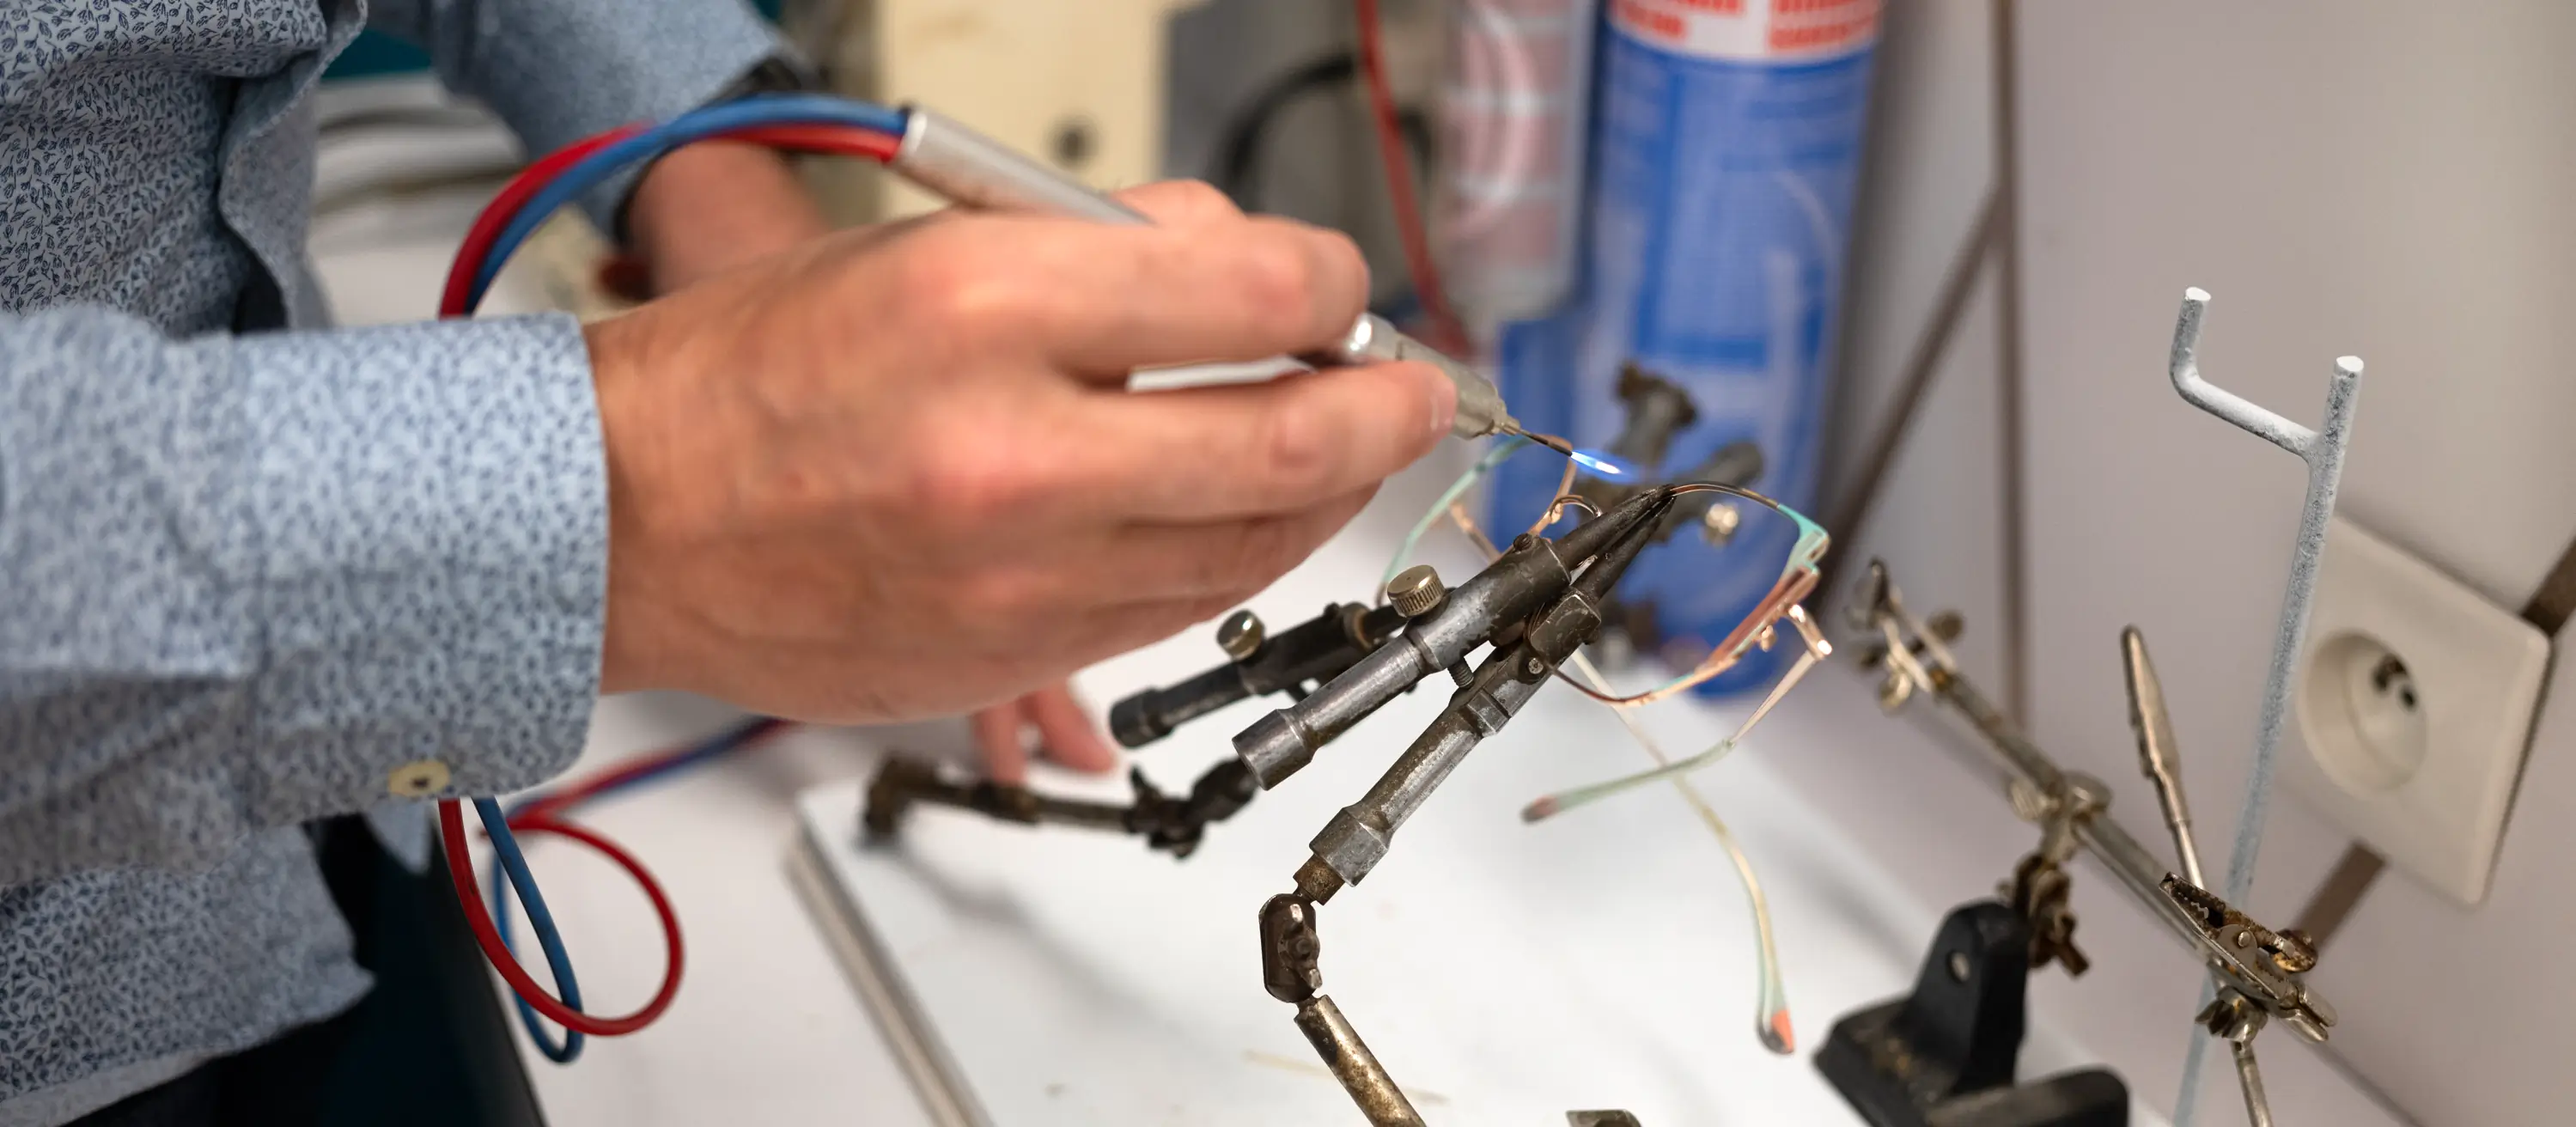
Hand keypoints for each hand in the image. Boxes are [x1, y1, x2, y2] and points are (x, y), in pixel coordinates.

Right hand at [586, 180, 1455, 727]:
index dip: (1334, 281)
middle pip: (1293, 439)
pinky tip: (1245, 518)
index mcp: (986, 307)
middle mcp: (1012, 451)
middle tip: (1412, 389)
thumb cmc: (756, 371)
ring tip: (1338, 448)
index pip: (1255, 286)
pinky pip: (1181, 611)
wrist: (626, 521)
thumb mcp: (930, 243)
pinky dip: (1239, 558)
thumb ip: (1111, 244)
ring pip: (1255, 544)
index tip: (1340, 285)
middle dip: (1388, 406)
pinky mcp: (1014, 659)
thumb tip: (1255, 265)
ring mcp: (1019, 575)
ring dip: (1326, 492)